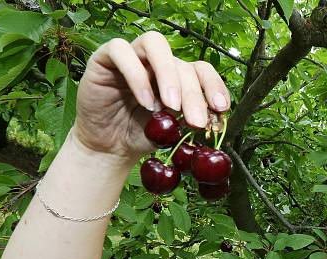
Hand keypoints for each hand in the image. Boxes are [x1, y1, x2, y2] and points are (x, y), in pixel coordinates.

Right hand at [72, 31, 229, 162]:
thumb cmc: (142, 136)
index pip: (201, 69)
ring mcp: (133, 56)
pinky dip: (136, 75)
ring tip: (172, 106)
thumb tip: (214, 119)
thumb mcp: (173, 132)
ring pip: (155, 43)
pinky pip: (121, 51)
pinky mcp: (105, 59)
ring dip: (168, 74)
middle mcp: (157, 63)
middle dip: (193, 93)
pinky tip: (146, 102)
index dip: (214, 85)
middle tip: (196, 121)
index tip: (221, 108)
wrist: (109, 148)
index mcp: (178, 77)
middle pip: (182, 64)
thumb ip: (190, 121)